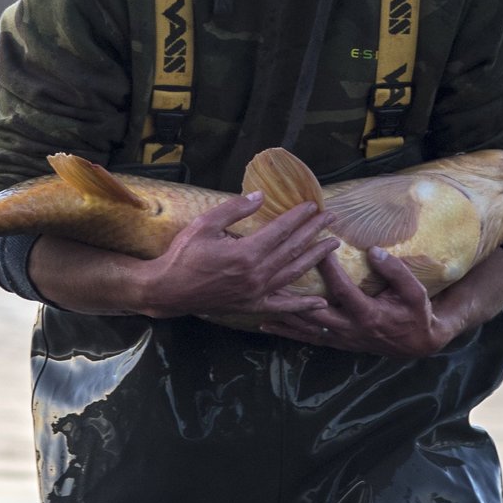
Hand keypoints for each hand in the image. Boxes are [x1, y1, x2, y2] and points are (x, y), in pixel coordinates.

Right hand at [126, 192, 338, 319]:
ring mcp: (256, 293)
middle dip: (314, 231)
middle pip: (292, 249)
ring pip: (293, 273)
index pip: (281, 230)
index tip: (313, 206)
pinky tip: (319, 302)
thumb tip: (261, 196)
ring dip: (315, 258)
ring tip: (332, 245)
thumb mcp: (205, 224)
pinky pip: (282, 306)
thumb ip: (234, 209)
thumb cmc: (184, 255)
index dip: (299, 217)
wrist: (170, 289)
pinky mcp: (252, 305)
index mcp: (246, 253)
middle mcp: (256, 274)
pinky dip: (302, 305)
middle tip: (331, 218)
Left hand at [256, 245, 457, 358]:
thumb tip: (373, 251)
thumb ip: (395, 272)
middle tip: (270, 278)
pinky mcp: (336, 342)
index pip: (342, 289)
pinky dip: (286, 331)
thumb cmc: (416, 314)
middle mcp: (349, 329)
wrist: (417, 343)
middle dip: (292, 295)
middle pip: (314, 312)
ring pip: (305, 327)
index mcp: (368, 315)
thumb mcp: (415, 292)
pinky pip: (307, 337)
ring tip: (257, 302)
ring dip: (282, 314)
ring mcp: (340, 339)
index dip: (329, 269)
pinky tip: (265, 324)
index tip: (318, 245)